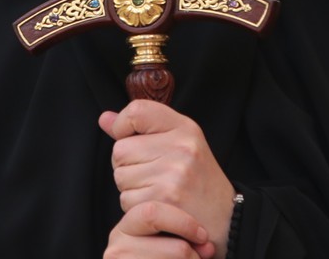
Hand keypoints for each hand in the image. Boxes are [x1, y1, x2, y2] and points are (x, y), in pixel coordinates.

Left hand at [100, 100, 234, 256]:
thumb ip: (143, 127)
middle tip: (150, 172)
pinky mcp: (163, 200)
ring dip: (130, 186)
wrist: (224, 217)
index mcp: (184, 128)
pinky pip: (126, 199)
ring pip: (120, 175)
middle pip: (121, 149)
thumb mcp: (180, 142)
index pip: (137, 110)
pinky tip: (156, 203)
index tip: (129, 136)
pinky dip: (135, 205)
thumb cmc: (198, 177)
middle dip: (127, 164)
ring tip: (156, 188)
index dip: (122, 124)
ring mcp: (172, 174)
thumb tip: (105, 119)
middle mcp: (180, 147)